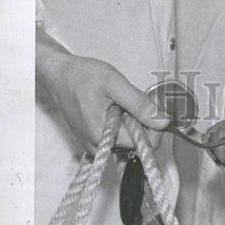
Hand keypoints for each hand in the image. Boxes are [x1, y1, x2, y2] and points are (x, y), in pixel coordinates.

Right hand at [36, 30, 169, 154]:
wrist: (60, 76)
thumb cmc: (83, 76)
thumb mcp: (115, 84)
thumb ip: (140, 104)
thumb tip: (164, 122)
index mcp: (104, 137)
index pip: (145, 144)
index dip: (154, 125)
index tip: (151, 104)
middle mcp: (99, 148)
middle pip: (137, 142)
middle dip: (142, 119)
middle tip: (133, 96)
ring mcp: (96, 145)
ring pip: (129, 137)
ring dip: (132, 119)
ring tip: (120, 99)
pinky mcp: (95, 140)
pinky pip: (119, 134)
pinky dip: (123, 120)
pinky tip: (115, 105)